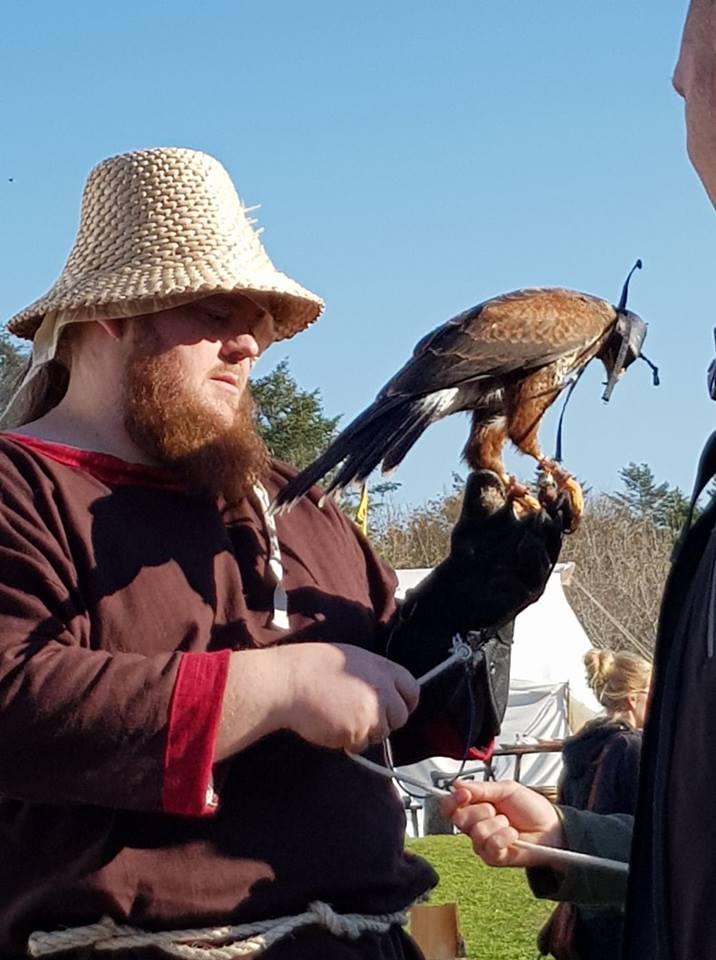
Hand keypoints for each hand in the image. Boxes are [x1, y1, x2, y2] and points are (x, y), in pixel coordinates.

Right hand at [216, 643, 419, 758]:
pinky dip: (348, 741)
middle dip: (384, 721)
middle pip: (400, 716)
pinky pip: (360, 744)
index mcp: (381, 667)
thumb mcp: (350, 658)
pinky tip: (331, 725)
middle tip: (361, 717)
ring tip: (339, 717)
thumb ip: (373, 675)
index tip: (396, 708)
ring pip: (380, 733)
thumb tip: (384, 690)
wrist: (288, 682)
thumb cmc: (311, 667)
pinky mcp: (358, 732)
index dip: (404, 702)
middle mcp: (382, 689)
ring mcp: (372, 712)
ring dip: (365, 732)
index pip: (411, 689)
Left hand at [387, 469, 567, 677]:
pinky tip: (526, 542)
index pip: (552, 509)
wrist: (454, 592)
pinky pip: (538, 573)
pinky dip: (534, 557)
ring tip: (540, 515)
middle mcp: (538, 550)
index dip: (554, 494)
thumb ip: (481, 492)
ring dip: (547, 531)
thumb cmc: (468, 553)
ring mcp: (535, 572)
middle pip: (557, 528)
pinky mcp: (528, 591)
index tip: (550, 477)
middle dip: (557, 510)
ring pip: (550, 549)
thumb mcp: (473, 518)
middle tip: (552, 492)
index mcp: (530, 529)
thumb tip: (490, 470)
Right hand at [440, 780, 565, 868]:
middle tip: (496, 809)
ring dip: (497, 823)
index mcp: (475, 807)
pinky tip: (513, 835)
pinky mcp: (493, 858)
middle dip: (480, 810)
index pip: (450, 806)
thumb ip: (481, 788)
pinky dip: (505, 836)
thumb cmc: (531, 808)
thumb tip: (456, 784)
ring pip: (476, 832)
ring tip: (509, 823)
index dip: (453, 800)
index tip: (464, 794)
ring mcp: (483, 843)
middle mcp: (475, 826)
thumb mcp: (506, 789)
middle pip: (459, 819)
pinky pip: (491, 845)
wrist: (551, 827)